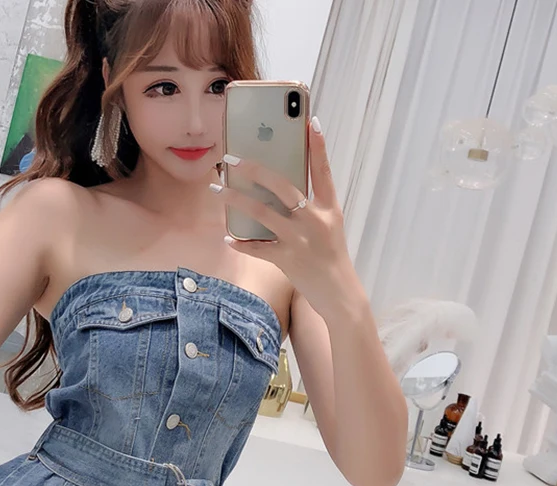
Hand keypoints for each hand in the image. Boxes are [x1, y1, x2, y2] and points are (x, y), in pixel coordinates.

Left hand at [210, 115, 354, 317]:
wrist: (339, 294)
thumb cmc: (331, 259)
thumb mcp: (329, 228)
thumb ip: (311, 209)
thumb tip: (281, 191)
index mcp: (329, 209)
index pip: (323, 171)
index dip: (318, 146)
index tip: (310, 121)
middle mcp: (315, 219)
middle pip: (282, 186)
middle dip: (255, 170)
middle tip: (233, 159)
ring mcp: (300, 239)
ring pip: (262, 212)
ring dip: (236, 199)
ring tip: (217, 189)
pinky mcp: (288, 259)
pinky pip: (258, 247)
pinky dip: (241, 243)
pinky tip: (228, 238)